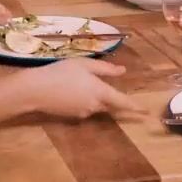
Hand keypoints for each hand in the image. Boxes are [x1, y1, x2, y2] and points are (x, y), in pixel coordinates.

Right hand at [19, 58, 145, 119]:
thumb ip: (105, 69)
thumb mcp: (84, 64)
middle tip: (98, 84)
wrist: (35, 90)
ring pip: (96, 105)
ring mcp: (83, 113)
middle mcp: (95, 106)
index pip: (123, 102)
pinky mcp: (72, 116)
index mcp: (100, 92)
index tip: (146, 112)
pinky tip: (69, 90)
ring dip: (94, 97)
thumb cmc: (61, 72)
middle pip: (109, 104)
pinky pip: (84, 108)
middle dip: (109, 97)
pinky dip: (82, 100)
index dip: (135, 107)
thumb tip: (122, 71)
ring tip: (77, 81)